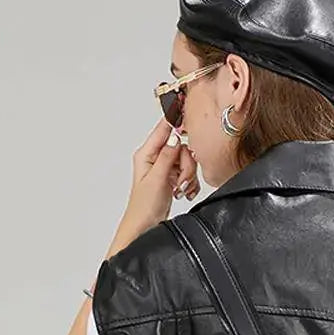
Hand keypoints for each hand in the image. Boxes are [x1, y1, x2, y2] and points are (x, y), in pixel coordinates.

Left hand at [117, 116, 200, 238]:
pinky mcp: (173, 180)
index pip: (163, 129)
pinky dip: (190, 184)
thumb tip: (175, 136)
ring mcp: (165, 169)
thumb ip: (168, 156)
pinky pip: (189, 174)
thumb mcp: (157, 179)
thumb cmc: (143, 208)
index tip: (184, 106)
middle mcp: (156, 159)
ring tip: (180, 189)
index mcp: (146, 155)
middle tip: (180, 180)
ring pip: (187, 161)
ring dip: (188, 176)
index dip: (174, 119)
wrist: (145, 229)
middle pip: (180, 147)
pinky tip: (183, 192)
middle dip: (186, 164)